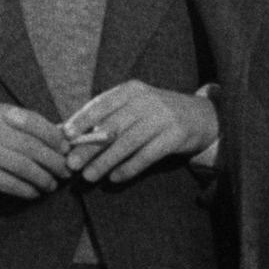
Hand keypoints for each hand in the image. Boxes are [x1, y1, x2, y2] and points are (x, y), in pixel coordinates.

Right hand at [0, 103, 70, 200]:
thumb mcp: (10, 131)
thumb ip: (37, 132)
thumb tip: (71, 141)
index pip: (31, 120)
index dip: (52, 136)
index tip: (67, 150)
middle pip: (28, 145)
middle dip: (52, 160)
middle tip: (65, 172)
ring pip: (20, 165)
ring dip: (42, 177)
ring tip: (52, 185)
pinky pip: (8, 182)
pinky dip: (26, 189)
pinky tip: (35, 192)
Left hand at [62, 80, 217, 183]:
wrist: (201, 116)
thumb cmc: (154, 113)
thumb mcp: (132, 106)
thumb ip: (103, 116)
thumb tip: (66, 132)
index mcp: (130, 90)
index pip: (101, 104)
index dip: (82, 120)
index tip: (66, 136)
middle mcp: (146, 100)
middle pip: (112, 126)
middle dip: (89, 146)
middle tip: (71, 163)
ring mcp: (162, 118)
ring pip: (127, 143)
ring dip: (106, 161)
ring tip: (89, 176)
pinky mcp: (176, 136)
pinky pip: (147, 155)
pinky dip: (129, 168)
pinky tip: (115, 178)